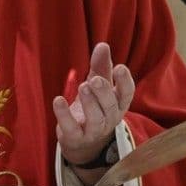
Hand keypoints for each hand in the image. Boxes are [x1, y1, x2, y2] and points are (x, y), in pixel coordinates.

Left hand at [52, 42, 134, 168]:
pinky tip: (58, 100)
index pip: (127, 94)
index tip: (120, 68)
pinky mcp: (75, 137)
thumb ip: (101, 66)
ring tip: (82, 86)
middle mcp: (109, 118)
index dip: (125, 82)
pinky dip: (64, 115)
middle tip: (95, 79)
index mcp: (117, 104)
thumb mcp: (98, 85)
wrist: (82, 141)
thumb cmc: (94, 106)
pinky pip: (71, 128)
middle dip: (104, 92)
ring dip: (89, 103)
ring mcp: (93, 130)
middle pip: (111, 107)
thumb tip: (103, 44)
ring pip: (96, 119)